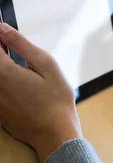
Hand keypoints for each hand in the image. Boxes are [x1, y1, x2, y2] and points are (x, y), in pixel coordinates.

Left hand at [0, 23, 81, 161]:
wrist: (53, 133)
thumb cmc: (56, 99)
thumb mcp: (46, 65)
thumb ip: (21, 45)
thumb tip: (2, 28)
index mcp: (3, 71)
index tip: (3, 29)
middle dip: (1, 51)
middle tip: (11, 46)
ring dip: (3, 64)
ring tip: (18, 64)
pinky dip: (4, 80)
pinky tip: (18, 81)